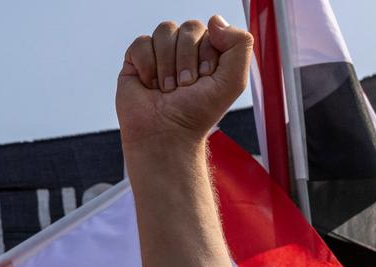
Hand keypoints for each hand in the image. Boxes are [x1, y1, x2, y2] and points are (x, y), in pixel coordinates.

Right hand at [116, 16, 252, 148]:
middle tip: (184, 87)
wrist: (166, 136)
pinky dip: (147, 66)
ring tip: (166, 89)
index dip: (206, 55)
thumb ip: (240, 44)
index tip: (203, 81)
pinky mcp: (135, 61)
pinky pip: (141, 43)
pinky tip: (149, 85)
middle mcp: (184, 49)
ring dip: (167, 65)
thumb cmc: (197, 113)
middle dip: (187, 60)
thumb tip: (214, 20)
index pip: (209, 30)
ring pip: (164, 31)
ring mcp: (159, 54)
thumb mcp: (233, 80)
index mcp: (208, 50)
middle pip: (187, 27)